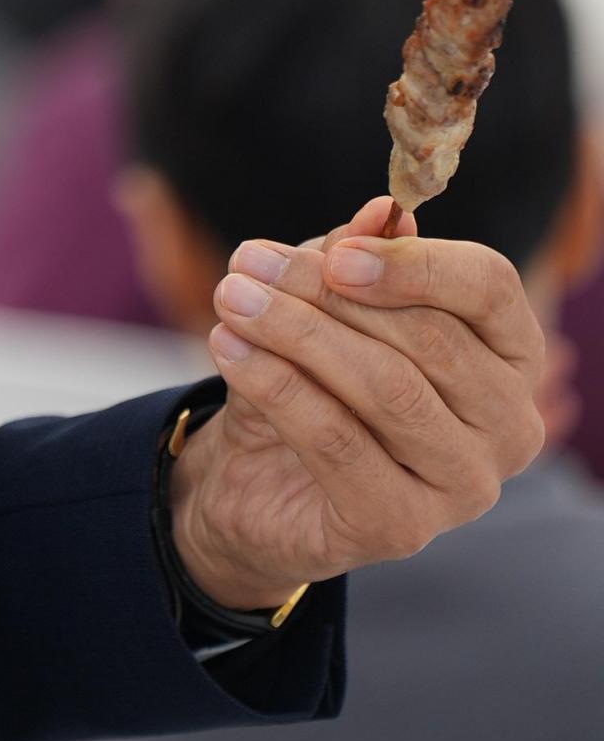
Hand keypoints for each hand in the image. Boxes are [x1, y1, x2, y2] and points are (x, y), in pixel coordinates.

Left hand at [168, 193, 546, 615]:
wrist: (259, 474)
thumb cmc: (317, 370)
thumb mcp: (330, 299)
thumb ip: (357, 256)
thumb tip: (383, 212)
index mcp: (511, 351)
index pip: (489, 287)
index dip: (414, 262)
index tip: (335, 252)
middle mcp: (510, 425)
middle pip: (429, 338)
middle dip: (325, 293)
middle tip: (247, 264)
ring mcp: (465, 486)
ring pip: (387, 389)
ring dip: (295, 333)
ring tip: (231, 298)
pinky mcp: (403, 528)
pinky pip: (338, 442)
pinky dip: (277, 385)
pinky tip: (229, 347)